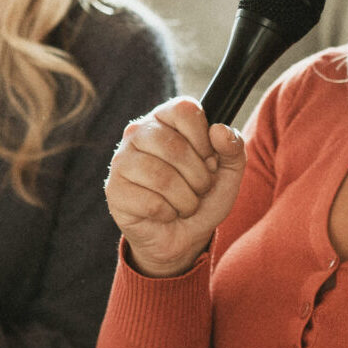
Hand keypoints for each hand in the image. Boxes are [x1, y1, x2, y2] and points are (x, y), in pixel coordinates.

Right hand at [104, 97, 245, 277]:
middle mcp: (138, 132)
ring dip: (186, 200)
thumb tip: (219, 130)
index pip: (184, 110)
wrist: (182, 237)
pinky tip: (165, 213)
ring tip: (185, 203)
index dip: (204, 139)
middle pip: (174, 146)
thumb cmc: (202, 197)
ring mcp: (122, 161)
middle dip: (198, 176)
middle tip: (199, 188)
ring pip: (162, 178)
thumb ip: (233, 148)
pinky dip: (168, 213)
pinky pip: (151, 203)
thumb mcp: (228, 173)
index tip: (208, 158)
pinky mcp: (115, 190)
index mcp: (165, 118)